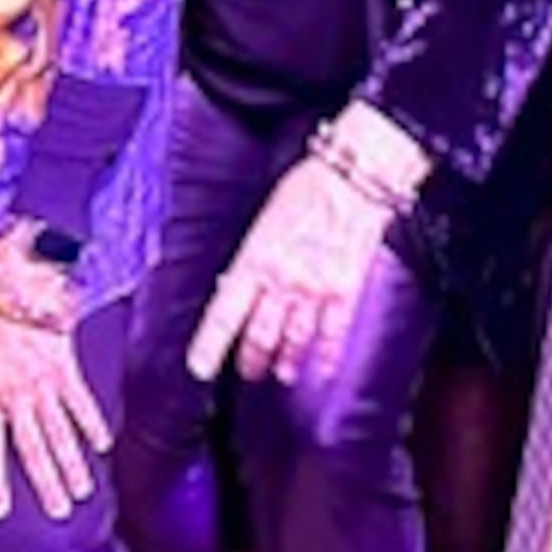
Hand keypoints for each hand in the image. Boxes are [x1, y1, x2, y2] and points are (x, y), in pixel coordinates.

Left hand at [0, 292, 111, 519]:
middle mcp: (15, 396)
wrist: (16, 276)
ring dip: (71, 465)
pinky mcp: (66, 367)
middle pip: (31, 449)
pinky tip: (102, 446)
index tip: (0, 510)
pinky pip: (81, 402)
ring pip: (59, 433)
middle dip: (44, 484)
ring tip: (81, 493)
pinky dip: (92, 424)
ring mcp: (44, 384)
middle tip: (58, 514)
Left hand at [187, 156, 396, 386]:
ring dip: (284, 362)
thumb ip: (251, 259)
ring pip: (293, 342)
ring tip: (280, 372)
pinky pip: (332, 334)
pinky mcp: (345, 291)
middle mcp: (281, 280)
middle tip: (247, 371)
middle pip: (259, 337)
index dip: (210, 346)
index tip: (199, 368)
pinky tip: (321, 369)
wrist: (352, 179)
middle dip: (251, 360)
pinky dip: (325, 357)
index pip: (223, 314)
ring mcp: (314, 289)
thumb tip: (235, 285)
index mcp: (254, 260)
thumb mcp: (263, 221)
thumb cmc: (306, 189)